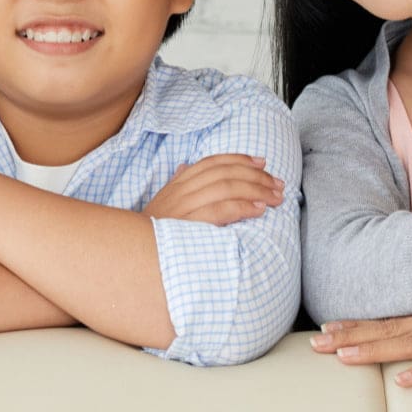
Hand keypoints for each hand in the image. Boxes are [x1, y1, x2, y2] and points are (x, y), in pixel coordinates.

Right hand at [144, 154, 284, 225]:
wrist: (133, 252)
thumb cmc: (152, 231)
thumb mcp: (163, 203)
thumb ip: (178, 183)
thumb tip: (186, 166)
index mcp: (179, 183)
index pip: (213, 162)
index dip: (240, 159)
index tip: (262, 162)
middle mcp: (181, 190)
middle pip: (225, 173)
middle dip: (257, 176)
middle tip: (278, 184)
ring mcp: (184, 206)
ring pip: (227, 187)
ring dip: (256, 190)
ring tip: (275, 197)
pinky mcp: (189, 224)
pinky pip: (221, 209)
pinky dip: (243, 207)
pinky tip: (258, 210)